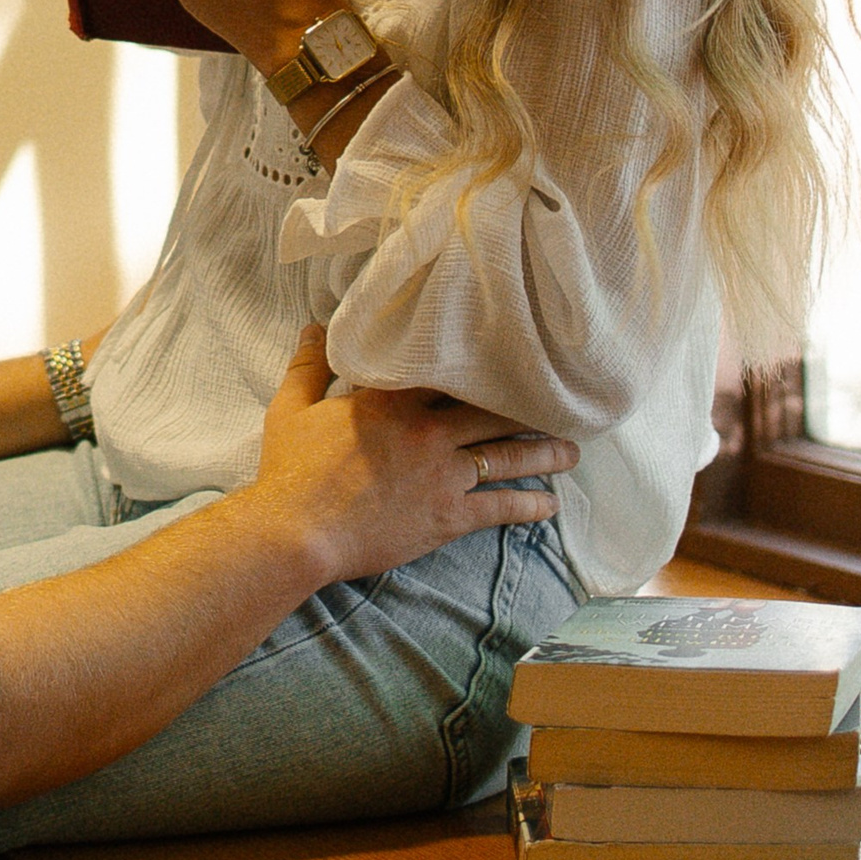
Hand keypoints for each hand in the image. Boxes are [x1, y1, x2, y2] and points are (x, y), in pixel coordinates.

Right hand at [247, 328, 575, 583]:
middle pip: (493, 410)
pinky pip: (500, 507)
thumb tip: (312, 328)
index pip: (450, 371)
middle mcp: (428, 430)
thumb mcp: (292, 410)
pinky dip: (529, 505)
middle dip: (530, 409)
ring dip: (544, 454)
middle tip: (558, 405)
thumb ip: (309, 366)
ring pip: (507, 456)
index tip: (511, 357)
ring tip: (571, 452)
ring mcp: (443, 474)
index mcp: (393, 399)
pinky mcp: (448, 516)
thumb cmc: (290, 471)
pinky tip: (550, 505)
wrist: (297, 531)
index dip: (484, 366)